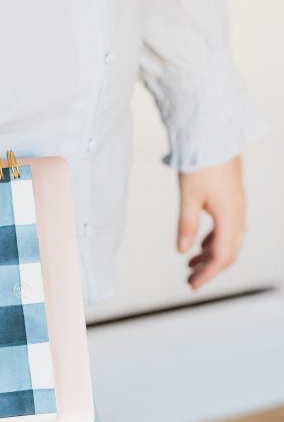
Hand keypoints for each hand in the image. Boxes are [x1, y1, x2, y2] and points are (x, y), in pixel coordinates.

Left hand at [177, 156, 244, 290]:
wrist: (215, 136)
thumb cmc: (201, 163)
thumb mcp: (189, 196)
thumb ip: (186, 225)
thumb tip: (182, 251)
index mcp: (230, 217)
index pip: (221, 256)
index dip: (207, 274)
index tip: (192, 285)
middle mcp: (238, 214)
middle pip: (228, 252)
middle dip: (210, 269)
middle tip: (190, 281)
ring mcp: (236, 207)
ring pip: (228, 241)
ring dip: (210, 256)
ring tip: (191, 266)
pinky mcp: (231, 200)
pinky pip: (227, 229)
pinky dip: (214, 241)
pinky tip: (200, 245)